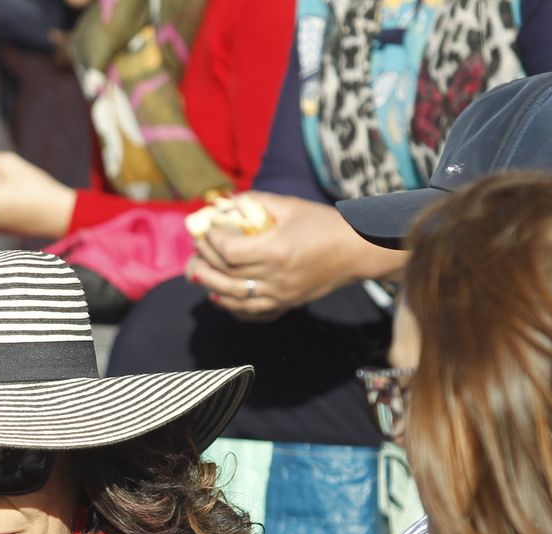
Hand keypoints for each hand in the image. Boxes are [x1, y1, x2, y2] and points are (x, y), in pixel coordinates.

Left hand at [186, 193, 406, 320]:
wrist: (356, 252)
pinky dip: (231, 307)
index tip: (206, 228)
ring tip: (197, 273)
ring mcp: (280, 296)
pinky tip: (220, 297)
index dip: (211, 239)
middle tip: (194, 251)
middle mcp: (275, 277)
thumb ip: (256, 202)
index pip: (229, 251)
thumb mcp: (290, 206)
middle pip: (226, 275)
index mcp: (276, 250)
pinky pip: (251, 313)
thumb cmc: (324, 224)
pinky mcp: (285, 305)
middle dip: (204, 261)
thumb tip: (225, 202)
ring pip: (233, 298)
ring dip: (210, 286)